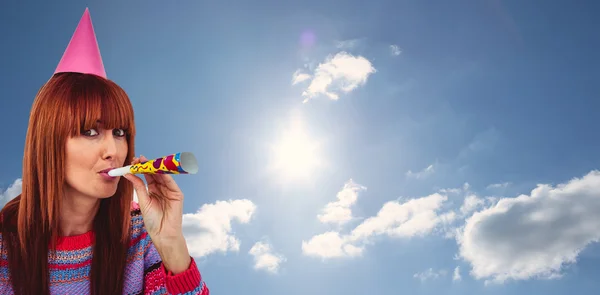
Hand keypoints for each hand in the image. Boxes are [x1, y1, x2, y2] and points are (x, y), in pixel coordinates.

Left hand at [124, 155, 191, 273]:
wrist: (162, 234)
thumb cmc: (152, 221)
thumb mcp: (143, 201)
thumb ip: (138, 186)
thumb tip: (128, 174)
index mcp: (154, 190)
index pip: (148, 175)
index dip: (142, 167)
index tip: (133, 161)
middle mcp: (163, 189)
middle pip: (156, 173)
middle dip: (148, 165)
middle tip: (139, 158)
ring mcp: (170, 191)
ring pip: (163, 176)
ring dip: (155, 168)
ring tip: (146, 161)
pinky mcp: (177, 195)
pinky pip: (170, 182)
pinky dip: (164, 175)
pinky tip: (157, 169)